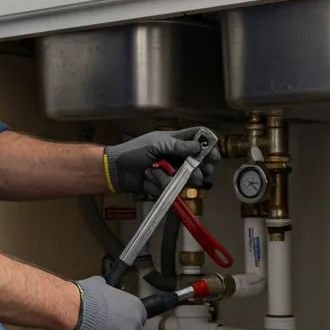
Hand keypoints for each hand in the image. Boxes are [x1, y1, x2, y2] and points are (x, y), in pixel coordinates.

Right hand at [63, 276, 147, 329]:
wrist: (75, 310)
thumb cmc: (88, 295)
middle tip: (104, 327)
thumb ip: (110, 293)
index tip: (116, 318)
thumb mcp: (102, 286)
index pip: (138, 317)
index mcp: (137, 308)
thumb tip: (105, 290)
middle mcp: (135, 326)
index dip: (125, 318)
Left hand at [103, 127, 220, 196]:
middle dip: (201, 168)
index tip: (212, 156)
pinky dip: (160, 184)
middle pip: (200, 162)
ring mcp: (172, 172)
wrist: (116, 170)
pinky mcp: (165, 186)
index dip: (208, 146)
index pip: (198, 140)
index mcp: (176, 141)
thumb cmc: (134, 152)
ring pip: (189, 179)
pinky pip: (172, 188)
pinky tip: (149, 179)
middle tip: (201, 171)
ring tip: (166, 174)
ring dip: (178, 178)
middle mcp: (177, 156)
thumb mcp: (157, 144)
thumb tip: (198, 148)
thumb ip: (178, 146)